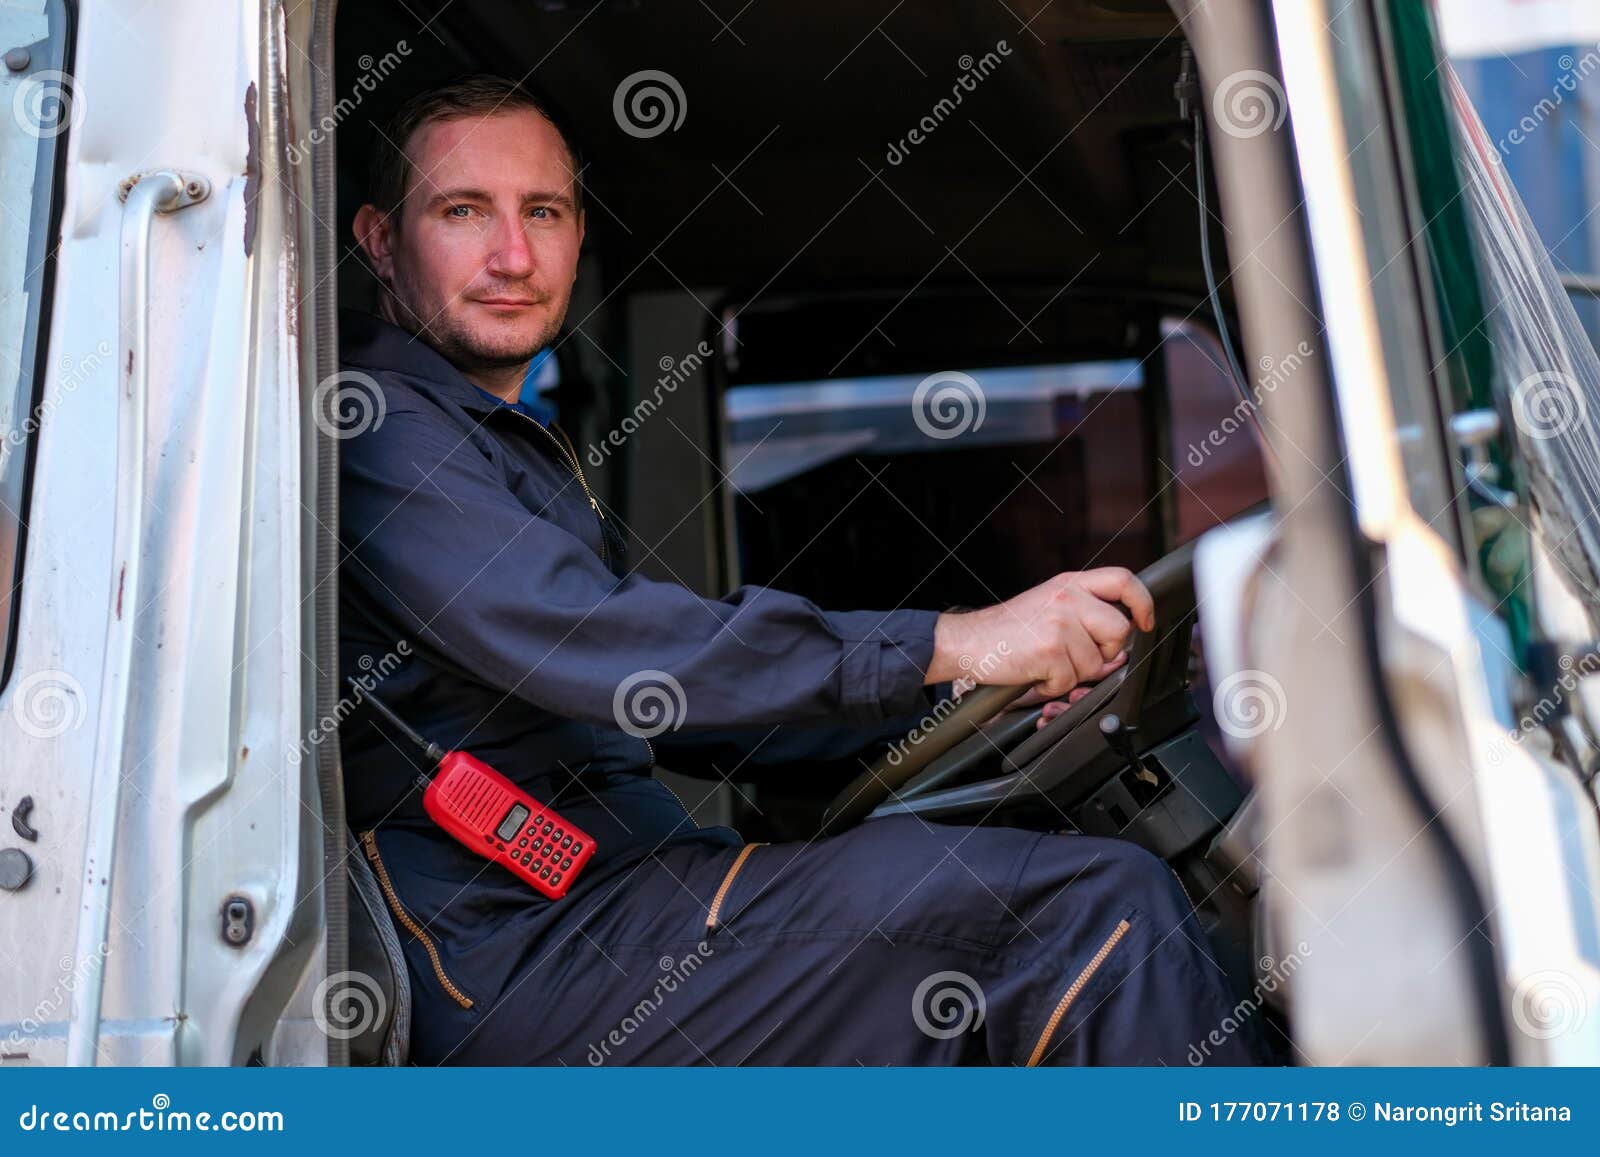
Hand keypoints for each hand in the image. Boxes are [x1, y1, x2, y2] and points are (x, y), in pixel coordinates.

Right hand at [928, 567, 1153, 699]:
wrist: (967, 640)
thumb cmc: (1007, 629)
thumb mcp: (1049, 606)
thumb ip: (1085, 616)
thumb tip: (1120, 650)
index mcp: (1070, 583)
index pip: (1123, 580)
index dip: (1143, 602)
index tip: (1144, 621)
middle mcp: (1067, 597)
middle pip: (1119, 629)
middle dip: (1106, 652)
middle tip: (1078, 656)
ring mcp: (1059, 622)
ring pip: (1096, 662)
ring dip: (1074, 673)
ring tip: (1048, 664)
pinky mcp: (1049, 649)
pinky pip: (1070, 680)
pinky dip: (1053, 686)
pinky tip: (1036, 674)